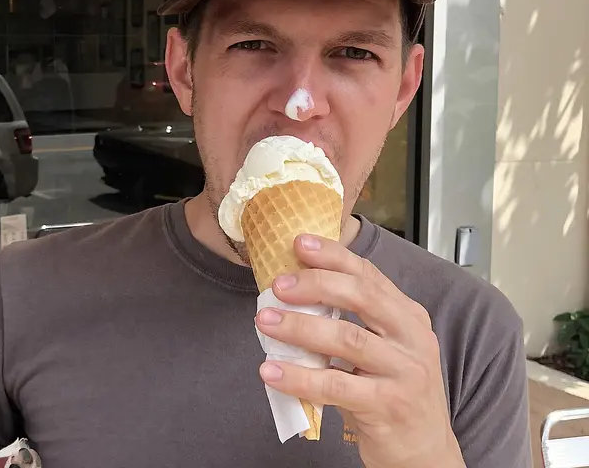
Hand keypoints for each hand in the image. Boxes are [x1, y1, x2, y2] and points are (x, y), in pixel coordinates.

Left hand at [254, 234, 464, 467]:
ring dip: (300, 327)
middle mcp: (412, 339)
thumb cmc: (392, 392)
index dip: (333, 256)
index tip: (299, 243)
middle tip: (278, 286)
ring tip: (265, 321)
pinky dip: (299, 377)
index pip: (369, 275)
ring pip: (346, 339)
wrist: (424, 452)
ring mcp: (405, 372)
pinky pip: (336, 385)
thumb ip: (353, 320)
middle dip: (315, 284)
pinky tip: (271, 371)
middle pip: (362, 297)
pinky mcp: (389, 405)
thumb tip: (296, 291)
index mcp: (408, 316)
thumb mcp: (383, 348)